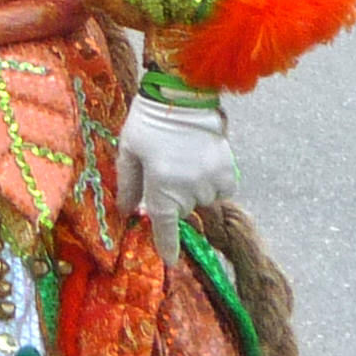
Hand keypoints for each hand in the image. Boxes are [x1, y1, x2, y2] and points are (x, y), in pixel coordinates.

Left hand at [117, 95, 237, 263]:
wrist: (182, 95)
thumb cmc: (147, 122)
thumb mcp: (128, 152)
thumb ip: (128, 185)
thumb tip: (127, 212)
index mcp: (161, 186)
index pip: (164, 226)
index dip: (166, 245)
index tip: (170, 261)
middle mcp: (188, 189)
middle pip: (180, 210)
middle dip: (171, 198)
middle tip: (165, 169)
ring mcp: (210, 180)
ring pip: (201, 200)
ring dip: (192, 190)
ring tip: (183, 161)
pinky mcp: (227, 170)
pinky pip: (221, 190)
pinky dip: (212, 183)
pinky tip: (202, 163)